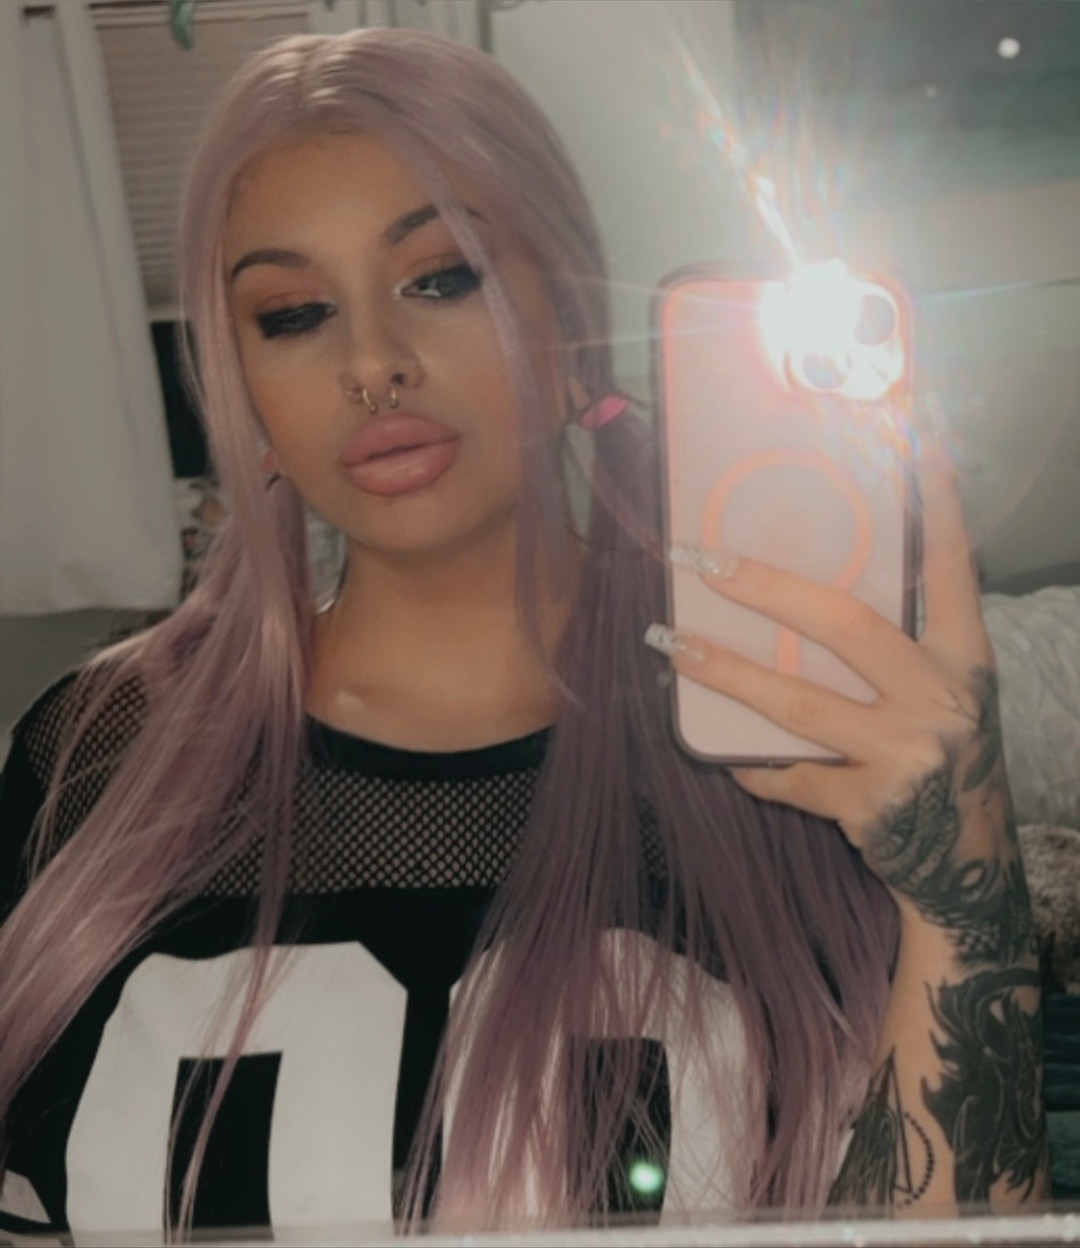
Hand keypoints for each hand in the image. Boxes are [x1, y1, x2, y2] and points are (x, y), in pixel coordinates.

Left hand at [647, 441, 1026, 952]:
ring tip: (670, 644)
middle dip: (768, 587)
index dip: (933, 507)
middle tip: (704, 560)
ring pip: (799, 702)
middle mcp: (942, 700)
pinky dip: (752, 766)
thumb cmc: (942, 763)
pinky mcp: (870, 807)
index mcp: (964, 661)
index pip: (949, 568)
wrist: (967, 868)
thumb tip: (809, 595)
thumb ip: (900, 652)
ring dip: (727, 671)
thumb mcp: (942, 698)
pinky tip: (723, 756)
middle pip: (846, 623)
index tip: (914, 443)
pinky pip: (789, 777)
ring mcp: (908, 755)